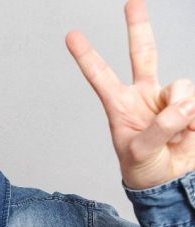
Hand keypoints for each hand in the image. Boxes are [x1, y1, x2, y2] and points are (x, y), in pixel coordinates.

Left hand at [66, 0, 194, 189]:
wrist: (170, 181)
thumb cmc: (144, 167)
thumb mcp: (140, 152)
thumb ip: (158, 129)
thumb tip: (181, 108)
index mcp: (120, 105)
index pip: (100, 77)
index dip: (87, 57)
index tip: (71, 36)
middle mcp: (144, 94)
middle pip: (142, 53)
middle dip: (138, 27)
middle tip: (132, 2)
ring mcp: (169, 97)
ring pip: (181, 86)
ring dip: (182, 110)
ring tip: (179, 132)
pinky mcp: (192, 104)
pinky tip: (190, 133)